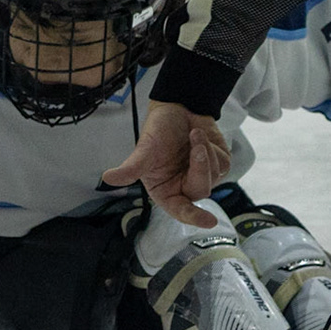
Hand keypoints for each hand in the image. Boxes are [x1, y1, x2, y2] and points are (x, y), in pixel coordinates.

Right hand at [102, 100, 231, 226]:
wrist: (178, 108)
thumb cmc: (158, 130)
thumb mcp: (144, 149)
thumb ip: (131, 167)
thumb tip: (108, 178)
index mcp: (165, 191)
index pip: (180, 210)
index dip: (193, 217)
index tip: (208, 221)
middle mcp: (185, 189)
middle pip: (201, 191)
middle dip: (199, 166)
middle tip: (194, 140)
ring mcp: (204, 178)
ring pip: (214, 176)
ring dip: (204, 151)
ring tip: (192, 134)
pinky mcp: (218, 166)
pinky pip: (222, 164)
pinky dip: (212, 148)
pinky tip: (200, 138)